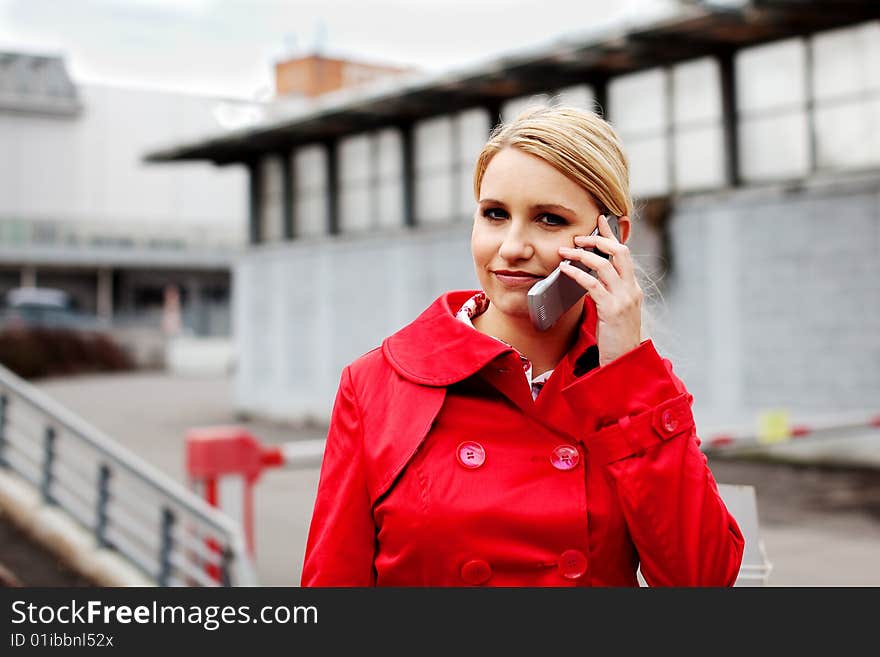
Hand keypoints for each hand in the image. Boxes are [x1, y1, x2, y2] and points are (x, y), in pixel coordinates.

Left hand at [558, 214, 642, 365]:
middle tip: (578, 238)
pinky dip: (577, 274)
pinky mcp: (613, 310)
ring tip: (565, 252)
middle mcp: (631, 290)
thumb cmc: (615, 338)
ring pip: (605, 265)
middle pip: (619, 253)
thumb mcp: (614, 311)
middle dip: (598, 240)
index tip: (600, 219)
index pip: (624, 254)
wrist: (624, 362)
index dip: (612, 235)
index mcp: (632, 288)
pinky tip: (564, 270)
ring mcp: (624, 299)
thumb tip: (588, 277)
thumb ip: (607, 293)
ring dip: (583, 255)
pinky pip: (593, 285)